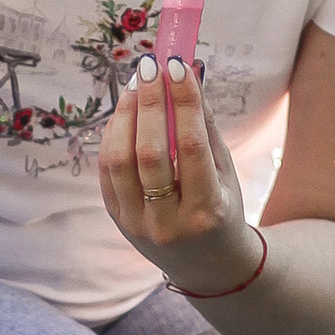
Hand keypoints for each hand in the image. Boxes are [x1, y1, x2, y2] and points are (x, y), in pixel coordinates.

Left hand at [95, 55, 261, 294]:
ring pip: (120, 161)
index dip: (183, 102)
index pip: (191, 146)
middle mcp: (168, 221)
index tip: (178, 66)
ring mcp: (138, 224)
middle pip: (150, 153)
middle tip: (151, 67)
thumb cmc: (223, 210)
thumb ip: (206, 128)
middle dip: (150, 103)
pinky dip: (112, 136)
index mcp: (206, 211)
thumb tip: (189, 74)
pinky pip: (107, 171)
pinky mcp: (117, 220)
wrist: (208, 268)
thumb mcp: (227, 175)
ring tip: (136, 85)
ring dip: (125, 116)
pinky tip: (124, 112)